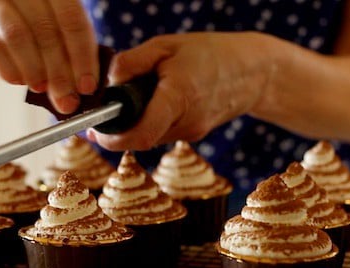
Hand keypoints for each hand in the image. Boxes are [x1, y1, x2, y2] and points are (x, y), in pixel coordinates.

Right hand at [0, 0, 98, 113]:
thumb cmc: (17, 12)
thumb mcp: (46, 16)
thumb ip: (65, 42)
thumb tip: (82, 83)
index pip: (71, 19)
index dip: (82, 56)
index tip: (87, 85)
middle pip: (46, 31)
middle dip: (60, 72)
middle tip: (67, 99)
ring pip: (19, 38)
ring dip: (35, 71)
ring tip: (42, 87)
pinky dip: (10, 70)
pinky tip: (20, 80)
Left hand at [87, 32, 273, 150]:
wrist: (253, 72)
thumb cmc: (209, 53)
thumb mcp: (166, 45)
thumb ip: (133, 63)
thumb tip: (109, 84)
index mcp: (178, 98)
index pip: (140, 135)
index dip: (112, 140)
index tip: (96, 132)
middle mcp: (186, 123)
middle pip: (140, 139)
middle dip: (119, 130)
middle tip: (106, 113)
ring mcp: (192, 133)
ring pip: (150, 137)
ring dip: (135, 124)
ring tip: (137, 96)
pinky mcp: (194, 134)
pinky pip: (163, 132)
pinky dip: (151, 120)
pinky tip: (156, 100)